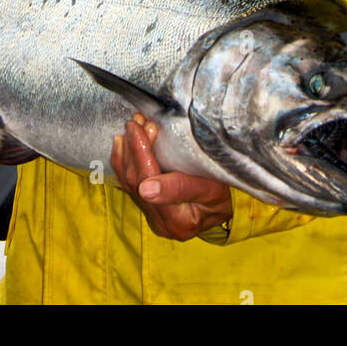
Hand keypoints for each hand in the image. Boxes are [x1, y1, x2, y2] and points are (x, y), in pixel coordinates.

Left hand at [111, 113, 233, 240]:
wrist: (224, 210)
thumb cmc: (222, 195)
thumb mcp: (213, 188)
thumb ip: (182, 187)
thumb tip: (147, 189)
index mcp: (179, 221)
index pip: (151, 183)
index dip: (143, 154)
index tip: (141, 128)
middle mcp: (162, 223)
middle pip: (136, 182)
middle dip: (134, 148)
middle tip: (138, 121)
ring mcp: (152, 217)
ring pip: (128, 181)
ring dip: (127, 150)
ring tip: (133, 126)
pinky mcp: (147, 208)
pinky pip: (127, 183)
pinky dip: (123, 160)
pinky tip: (122, 142)